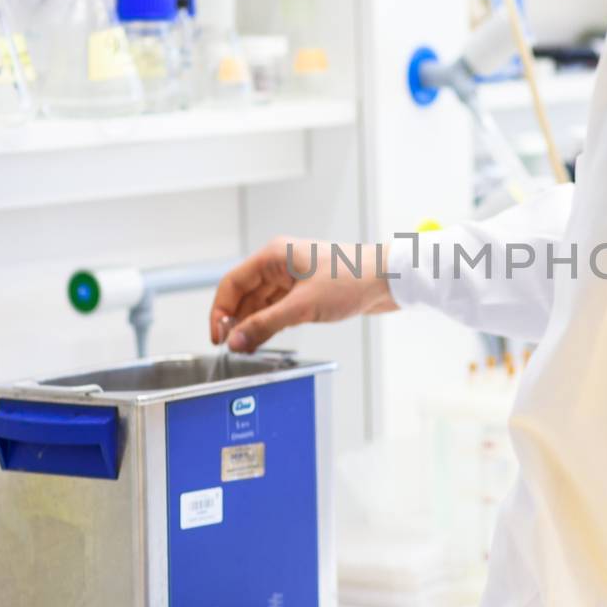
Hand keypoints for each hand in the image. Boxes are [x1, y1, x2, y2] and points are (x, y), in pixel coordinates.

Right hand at [209, 237, 398, 352]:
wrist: (389, 280)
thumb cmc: (352, 279)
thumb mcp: (303, 307)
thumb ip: (265, 325)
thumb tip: (236, 341)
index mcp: (273, 256)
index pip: (232, 284)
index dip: (220, 312)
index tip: (217, 339)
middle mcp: (279, 264)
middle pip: (244, 295)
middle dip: (237, 322)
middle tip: (234, 349)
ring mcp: (293, 277)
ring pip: (261, 304)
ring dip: (253, 325)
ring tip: (248, 350)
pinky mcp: (306, 291)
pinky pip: (278, 308)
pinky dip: (270, 324)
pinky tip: (266, 340)